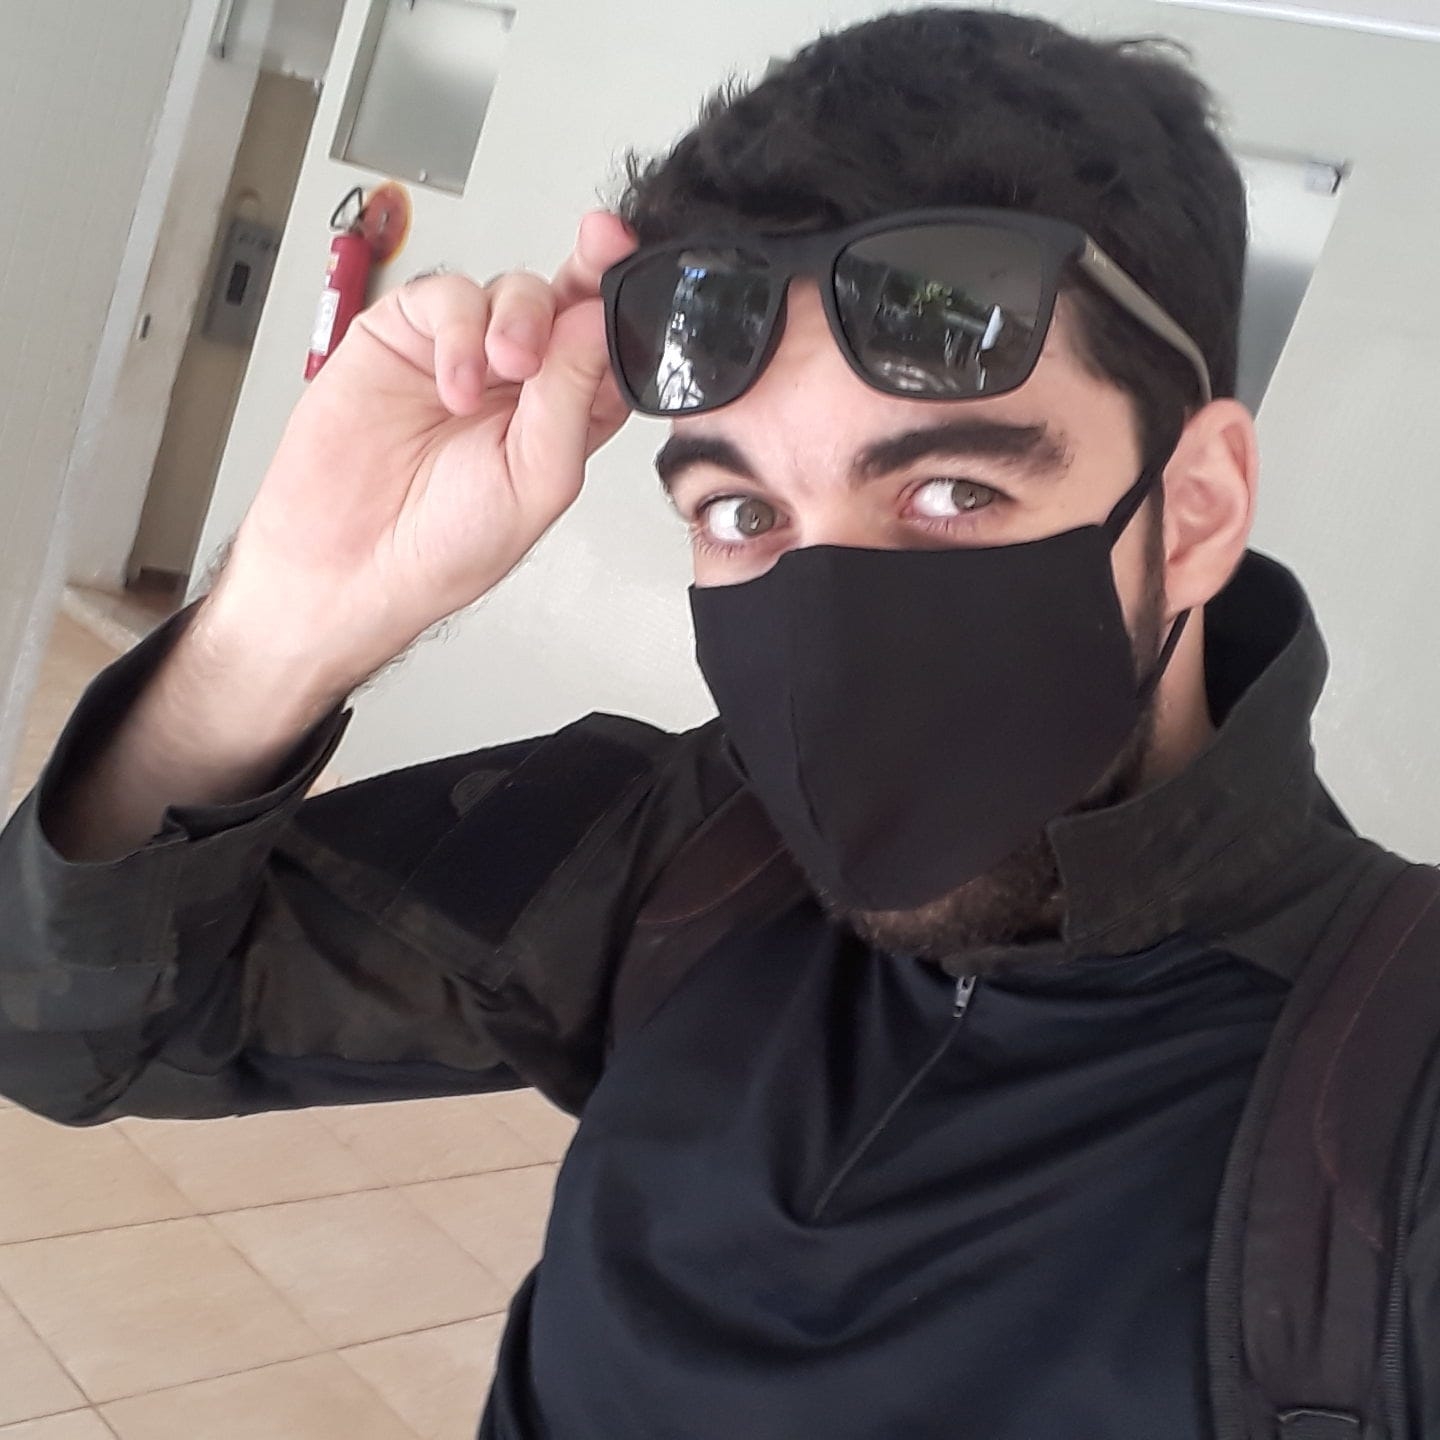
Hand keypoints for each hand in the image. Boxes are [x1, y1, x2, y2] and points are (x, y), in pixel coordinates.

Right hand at [199, 209, 639, 701]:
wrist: (349, 563)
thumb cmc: (445, 545)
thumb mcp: (537, 481)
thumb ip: (570, 399)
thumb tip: (597, 321)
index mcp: (565, 418)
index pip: (610, 347)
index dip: (627, 305)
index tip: (636, 268)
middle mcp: (520, 382)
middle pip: (568, 302)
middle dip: (586, 275)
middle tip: (589, 272)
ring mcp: (464, 354)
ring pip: (511, 291)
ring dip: (520, 318)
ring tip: (507, 366)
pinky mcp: (405, 336)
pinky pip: (445, 298)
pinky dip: (459, 331)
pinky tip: (455, 382)